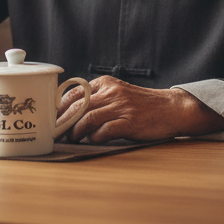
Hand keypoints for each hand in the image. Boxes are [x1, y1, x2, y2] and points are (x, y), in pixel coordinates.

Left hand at [58, 75, 223, 142]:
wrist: (171, 108)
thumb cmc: (142, 104)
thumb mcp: (118, 92)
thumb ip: (98, 98)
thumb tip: (71, 111)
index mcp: (105, 83)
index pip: (74, 92)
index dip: (60, 106)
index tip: (52, 118)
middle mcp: (111, 92)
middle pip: (78, 107)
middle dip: (63, 121)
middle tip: (55, 133)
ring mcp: (121, 107)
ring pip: (88, 119)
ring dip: (76, 131)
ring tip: (70, 139)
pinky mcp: (129, 122)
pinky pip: (105, 131)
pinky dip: (95, 137)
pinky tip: (92, 140)